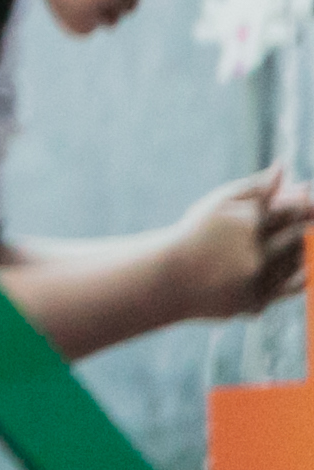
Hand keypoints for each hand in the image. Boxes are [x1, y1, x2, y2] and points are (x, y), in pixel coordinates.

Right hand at [166, 169, 312, 321]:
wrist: (170, 276)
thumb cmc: (196, 233)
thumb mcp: (219, 203)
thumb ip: (256, 187)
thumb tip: (285, 166)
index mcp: (246, 224)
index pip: (291, 211)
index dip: (305, 206)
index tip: (308, 202)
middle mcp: (254, 254)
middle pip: (299, 238)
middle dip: (307, 227)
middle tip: (308, 219)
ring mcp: (256, 281)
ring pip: (298, 264)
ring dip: (303, 251)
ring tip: (289, 241)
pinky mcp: (256, 303)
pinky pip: (289, 289)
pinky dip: (297, 276)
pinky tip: (289, 265)